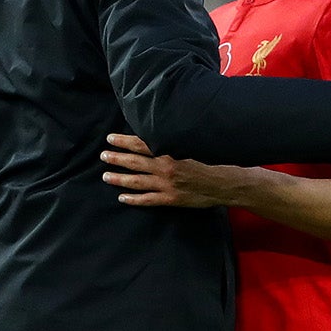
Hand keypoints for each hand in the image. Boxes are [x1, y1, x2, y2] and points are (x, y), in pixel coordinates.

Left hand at [101, 134, 237, 207]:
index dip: (123, 141)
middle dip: (116, 159)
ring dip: (119, 178)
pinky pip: (148, 200)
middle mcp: (165, 167)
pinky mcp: (171, 199)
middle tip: (103, 156)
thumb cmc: (213, 159)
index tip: (110, 138)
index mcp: (170, 151)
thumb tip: (160, 130)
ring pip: (136, 181)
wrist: (226, 182)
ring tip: (106, 176)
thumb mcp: (194, 143)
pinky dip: (133, 199)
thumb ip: (176, 139)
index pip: (141, 143)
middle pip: (134, 162)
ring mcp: (167, 184)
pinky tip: (122, 198)